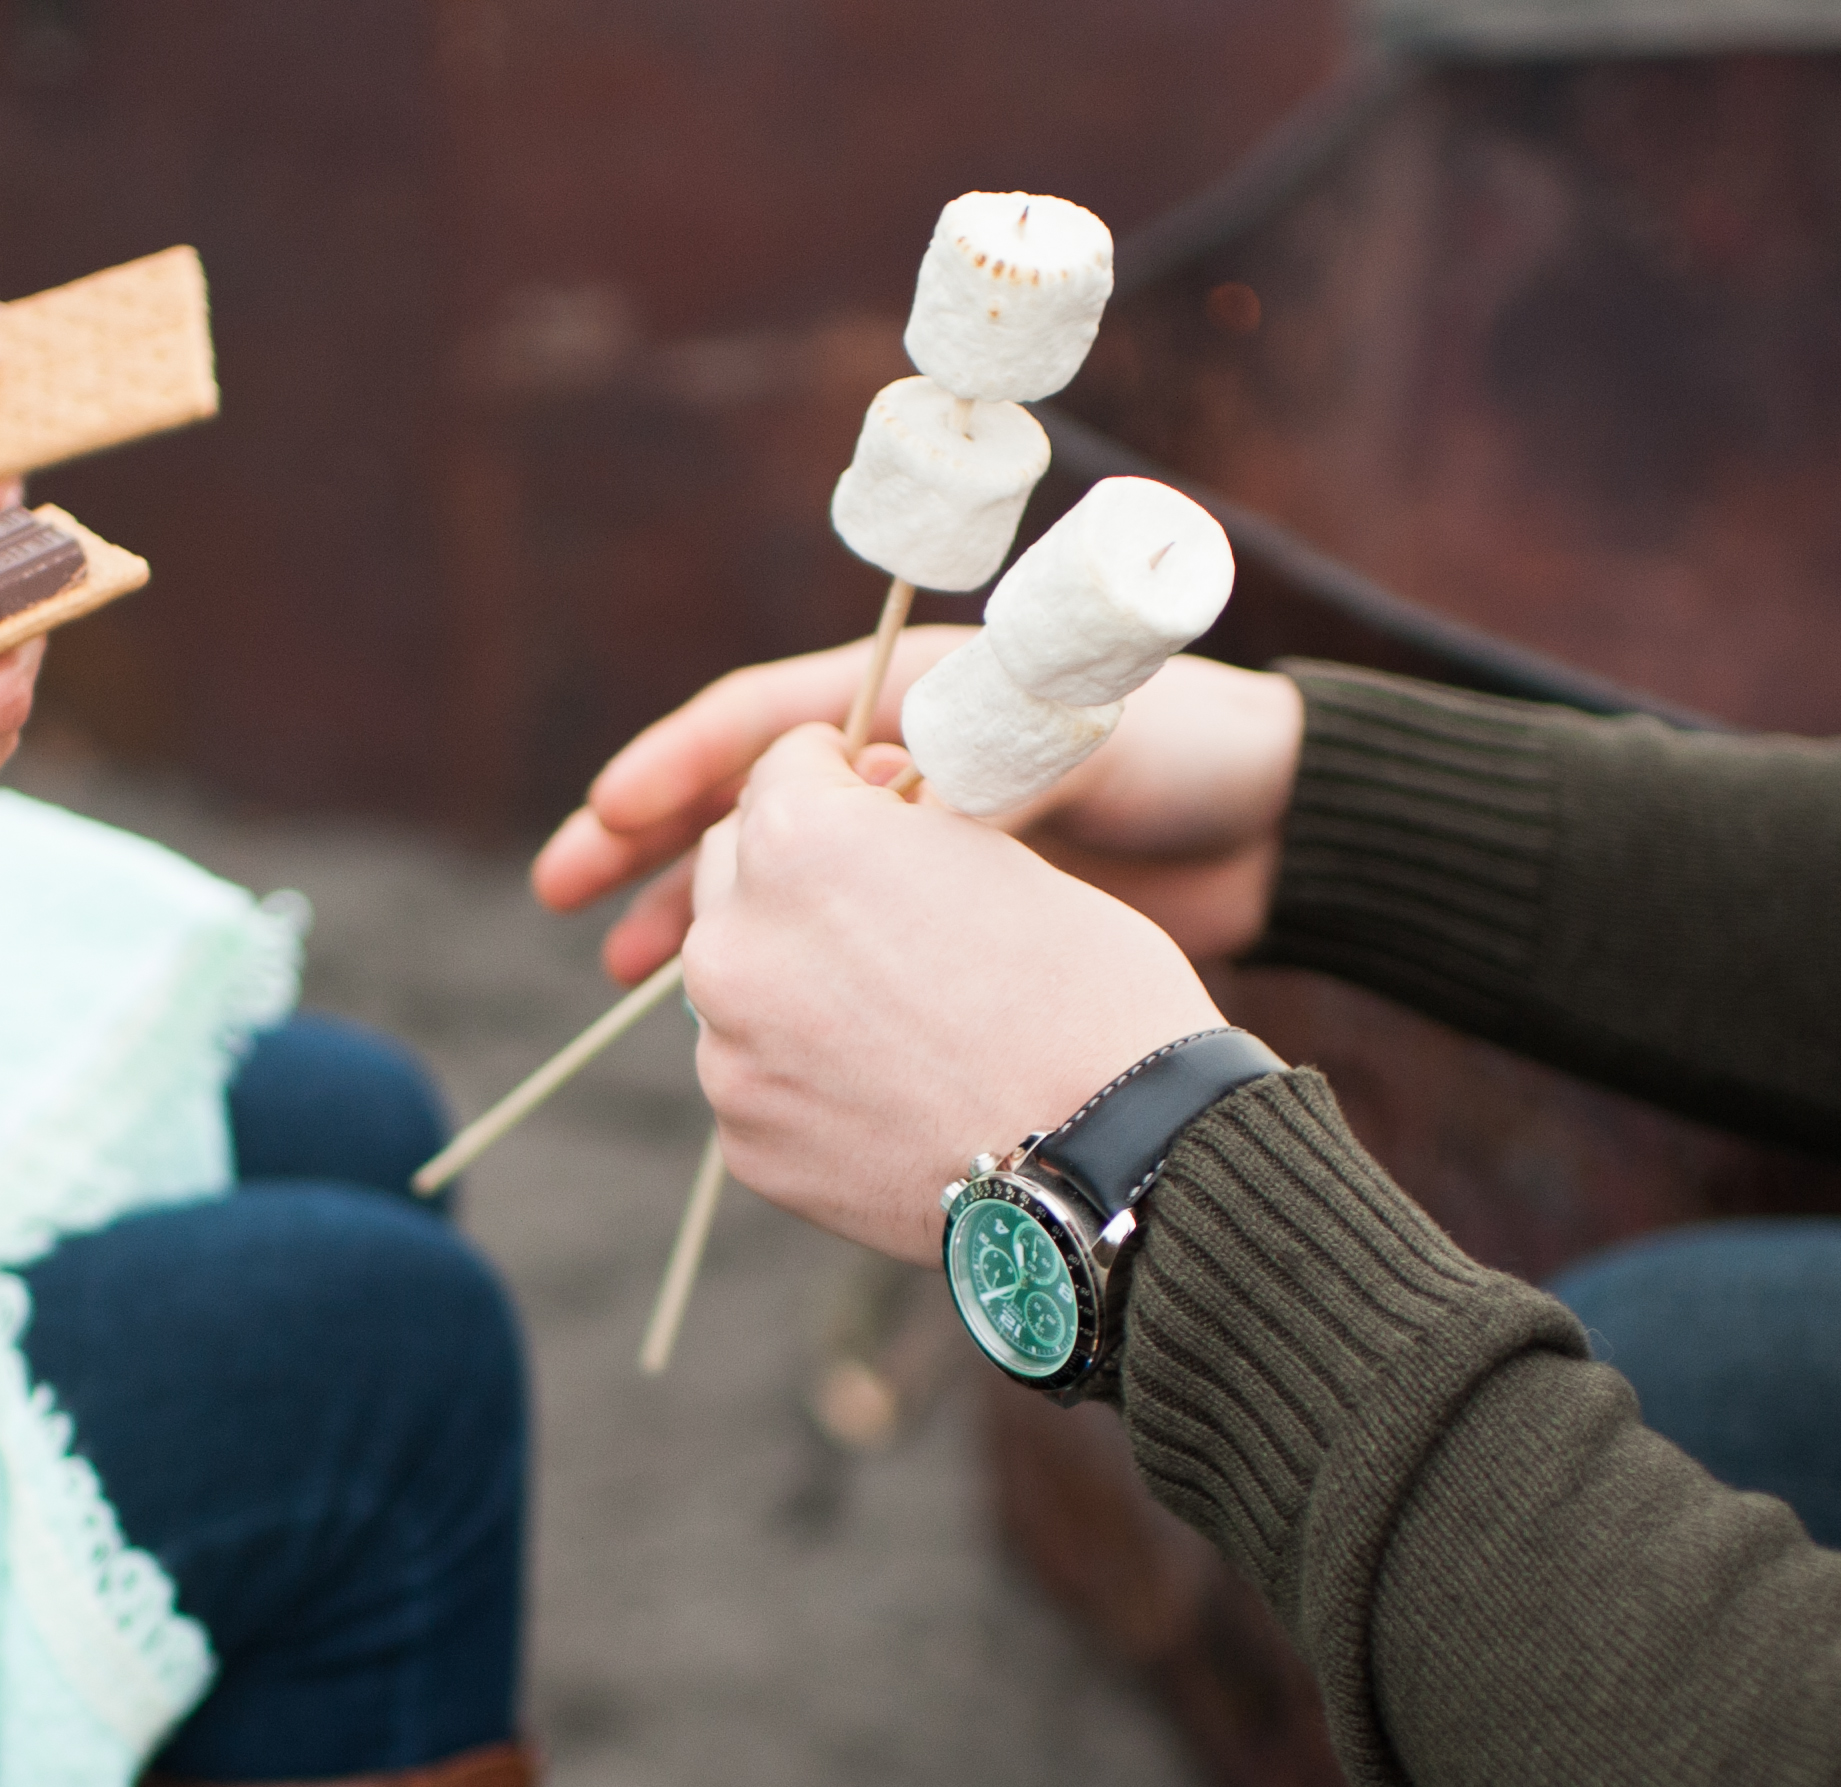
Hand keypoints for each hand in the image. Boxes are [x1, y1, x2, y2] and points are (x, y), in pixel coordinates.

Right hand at [533, 640, 1307, 983]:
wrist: (1270, 835)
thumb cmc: (1175, 753)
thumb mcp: (1049, 742)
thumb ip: (947, 776)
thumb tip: (855, 808)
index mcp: (910, 705)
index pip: (759, 729)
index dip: (676, 767)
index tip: (613, 814)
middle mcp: (897, 781)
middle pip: (741, 815)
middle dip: (651, 854)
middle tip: (569, 893)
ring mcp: (917, 864)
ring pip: (774, 897)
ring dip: (694, 928)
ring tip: (621, 970)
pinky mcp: (945, 940)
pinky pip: (834, 963)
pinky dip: (781, 986)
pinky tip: (740, 1026)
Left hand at [680, 725, 1222, 1262]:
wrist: (1112, 1158)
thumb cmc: (1085, 994)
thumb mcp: (991, 855)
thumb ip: (894, 832)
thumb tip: (859, 818)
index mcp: (797, 839)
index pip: (781, 768)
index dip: (842, 782)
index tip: (878, 808)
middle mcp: (735, 941)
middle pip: (733, 870)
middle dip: (793, 876)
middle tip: (880, 915)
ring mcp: (728, 1051)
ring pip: (737, 982)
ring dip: (791, 981)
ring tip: (894, 1021)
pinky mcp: (746, 1140)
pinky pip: (757, 1078)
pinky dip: (803, 1077)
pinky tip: (888, 1095)